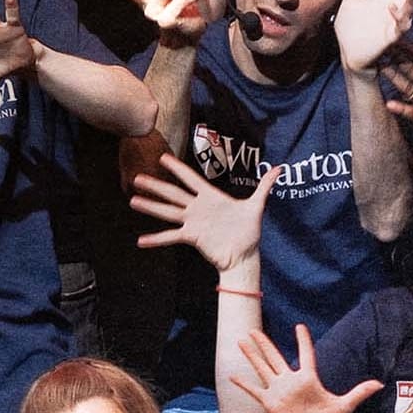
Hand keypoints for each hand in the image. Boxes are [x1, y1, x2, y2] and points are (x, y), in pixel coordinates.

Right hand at [131, 153, 281, 271]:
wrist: (245, 255)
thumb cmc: (248, 231)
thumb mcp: (256, 206)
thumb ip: (264, 186)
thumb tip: (279, 169)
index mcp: (210, 197)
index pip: (190, 178)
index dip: (177, 168)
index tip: (163, 157)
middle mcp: (197, 207)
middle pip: (172, 193)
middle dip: (155, 185)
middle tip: (137, 177)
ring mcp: (192, 222)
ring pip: (167, 211)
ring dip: (150, 206)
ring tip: (133, 200)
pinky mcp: (191, 237)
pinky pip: (171, 236)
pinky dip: (156, 239)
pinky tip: (140, 242)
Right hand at [235, 325, 380, 412]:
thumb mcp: (343, 406)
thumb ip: (358, 392)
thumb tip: (379, 383)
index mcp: (307, 379)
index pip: (305, 355)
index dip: (302, 341)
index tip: (299, 327)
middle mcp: (290, 382)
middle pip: (274, 357)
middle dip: (265, 344)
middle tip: (254, 330)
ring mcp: (278, 391)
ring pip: (262, 368)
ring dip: (251, 355)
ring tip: (241, 341)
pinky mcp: (269, 402)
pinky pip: (253, 391)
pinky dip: (242, 384)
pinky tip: (231, 376)